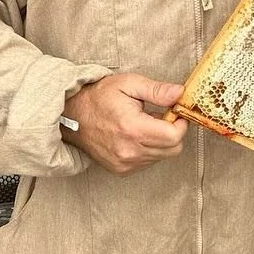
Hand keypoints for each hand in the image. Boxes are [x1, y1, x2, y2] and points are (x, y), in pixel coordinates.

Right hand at [61, 73, 187, 175]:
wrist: (72, 116)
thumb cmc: (100, 97)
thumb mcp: (129, 84)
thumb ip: (157, 90)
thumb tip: (180, 93)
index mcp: (133, 129)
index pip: (175, 137)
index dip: (181, 123)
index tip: (174, 112)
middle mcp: (129, 151)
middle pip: (173, 149)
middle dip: (173, 131)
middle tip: (160, 116)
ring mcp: (124, 163)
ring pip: (162, 156)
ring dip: (161, 141)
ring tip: (145, 124)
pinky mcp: (121, 169)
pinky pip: (149, 162)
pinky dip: (150, 149)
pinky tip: (137, 136)